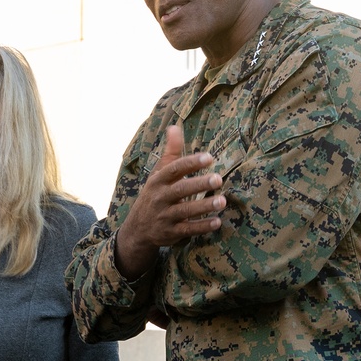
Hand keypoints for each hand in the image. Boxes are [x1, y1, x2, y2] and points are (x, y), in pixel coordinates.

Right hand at [115, 124, 224, 279]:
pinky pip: (188, 229)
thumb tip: (174, 127)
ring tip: (222, 201)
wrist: (138, 229)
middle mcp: (160, 198)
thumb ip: (171, 153)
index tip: (209, 158)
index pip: (174, 169)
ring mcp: (165, 216)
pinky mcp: (171, 233)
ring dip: (204, 206)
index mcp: (158, 181)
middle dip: (199, 184)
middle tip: (219, 179)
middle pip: (181, 190)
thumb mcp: (158, 174)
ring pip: (186, 211)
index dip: (191, 163)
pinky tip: (217, 222)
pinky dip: (202, 227)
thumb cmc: (154, 195)